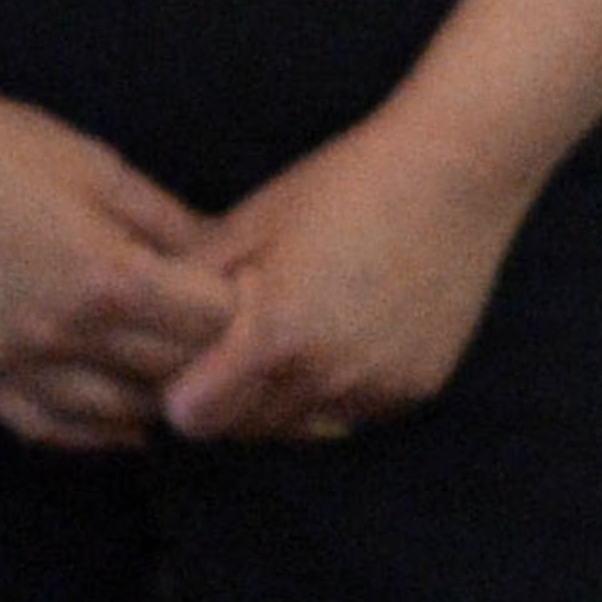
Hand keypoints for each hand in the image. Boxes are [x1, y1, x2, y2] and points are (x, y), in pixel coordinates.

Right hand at [0, 85, 237, 450]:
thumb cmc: (2, 148)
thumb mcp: (104, 171)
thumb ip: (170, 223)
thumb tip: (225, 256)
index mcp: (110, 277)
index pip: (210, 326)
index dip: (241, 314)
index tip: (251, 302)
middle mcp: (65, 331)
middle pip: (170, 375)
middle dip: (209, 362)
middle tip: (231, 352)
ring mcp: (14, 359)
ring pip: (113, 413)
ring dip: (156, 403)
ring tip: (184, 387)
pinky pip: (41, 425)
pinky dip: (89, 434)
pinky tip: (120, 427)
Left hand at [159, 113, 528, 441]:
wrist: (457, 171)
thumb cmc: (345, 184)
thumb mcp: (253, 221)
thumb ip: (192, 280)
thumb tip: (144, 318)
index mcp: (273, 336)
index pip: (192, 417)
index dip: (182, 392)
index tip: (192, 361)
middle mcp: (326, 376)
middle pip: (245, 430)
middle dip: (233, 398)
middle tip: (243, 345)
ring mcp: (378, 387)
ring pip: (302, 426)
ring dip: (288, 397)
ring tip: (299, 336)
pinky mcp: (418, 386)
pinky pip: (356, 411)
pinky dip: (342, 388)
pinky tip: (350, 335)